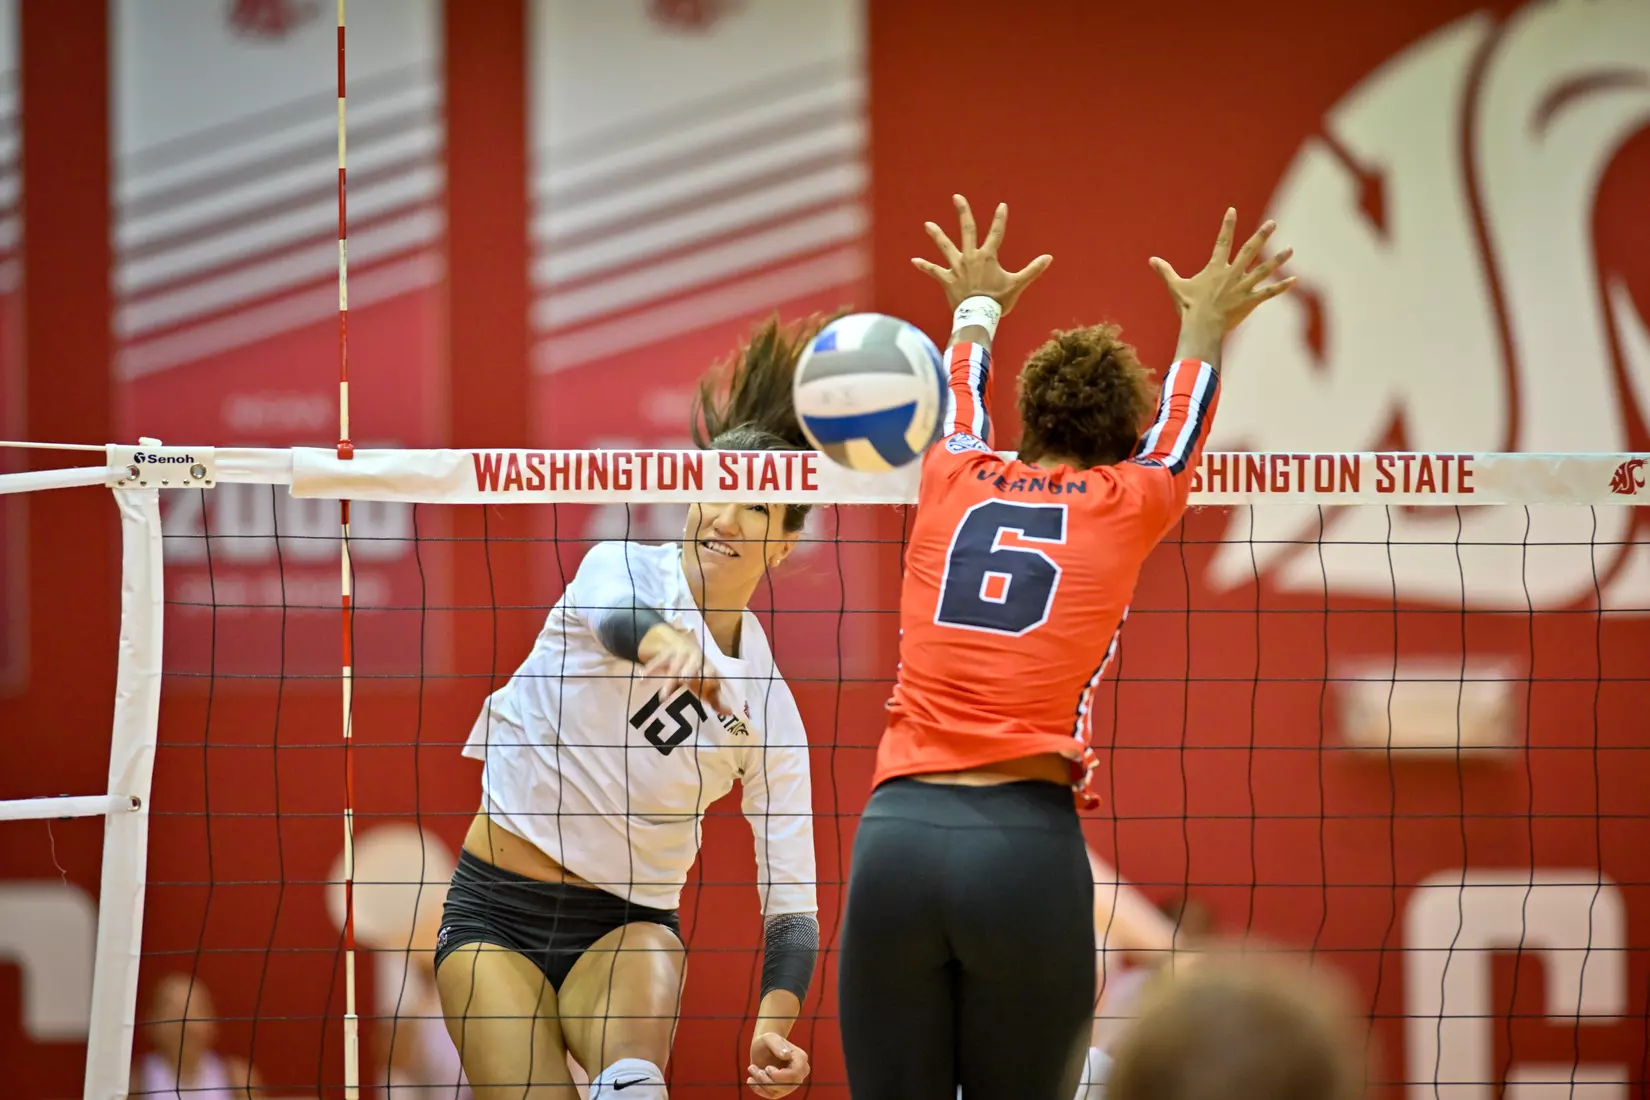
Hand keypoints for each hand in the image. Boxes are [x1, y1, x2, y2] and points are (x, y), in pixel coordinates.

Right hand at [641, 626, 728, 714]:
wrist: (681, 645)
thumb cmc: (696, 671)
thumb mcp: (706, 682)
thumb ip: (715, 699)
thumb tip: (728, 713)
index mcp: (707, 667)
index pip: (710, 674)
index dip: (710, 682)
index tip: (707, 690)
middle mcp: (695, 658)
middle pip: (691, 669)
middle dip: (688, 676)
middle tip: (684, 684)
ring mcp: (679, 654)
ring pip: (674, 668)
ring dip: (668, 682)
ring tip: (662, 697)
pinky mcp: (666, 652)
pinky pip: (658, 661)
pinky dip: (650, 669)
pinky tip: (643, 679)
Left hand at [747, 1031, 809, 1097]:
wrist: (763, 1048)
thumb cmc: (768, 1041)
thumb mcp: (769, 1038)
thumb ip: (777, 1045)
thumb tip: (787, 1055)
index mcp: (801, 1059)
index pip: (794, 1074)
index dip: (779, 1075)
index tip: (767, 1068)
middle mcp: (799, 1074)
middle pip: (787, 1086)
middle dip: (767, 1080)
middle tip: (753, 1067)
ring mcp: (791, 1083)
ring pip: (777, 1091)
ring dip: (761, 1082)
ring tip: (752, 1068)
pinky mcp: (781, 1090)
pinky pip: (771, 1095)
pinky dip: (759, 1089)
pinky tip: (751, 1079)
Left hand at [913, 194, 1052, 315]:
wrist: (978, 316)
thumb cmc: (998, 300)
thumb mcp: (1017, 284)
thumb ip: (1032, 270)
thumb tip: (1049, 258)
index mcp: (987, 256)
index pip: (996, 232)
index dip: (1000, 218)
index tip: (1002, 205)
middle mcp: (971, 257)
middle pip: (967, 230)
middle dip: (963, 212)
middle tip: (956, 197)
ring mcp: (957, 267)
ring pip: (945, 247)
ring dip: (936, 235)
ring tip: (927, 225)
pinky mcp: (947, 280)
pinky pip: (934, 271)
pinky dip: (924, 266)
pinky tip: (914, 260)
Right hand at [1150, 208, 1295, 331]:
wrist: (1201, 326)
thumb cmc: (1188, 308)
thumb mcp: (1176, 287)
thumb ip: (1166, 272)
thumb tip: (1151, 260)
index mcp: (1215, 269)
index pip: (1223, 241)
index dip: (1227, 225)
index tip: (1233, 210)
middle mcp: (1232, 274)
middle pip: (1250, 250)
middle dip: (1262, 236)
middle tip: (1272, 224)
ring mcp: (1243, 287)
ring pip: (1264, 270)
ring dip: (1278, 259)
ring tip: (1290, 249)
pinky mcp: (1250, 302)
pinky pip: (1268, 293)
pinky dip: (1281, 287)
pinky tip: (1294, 280)